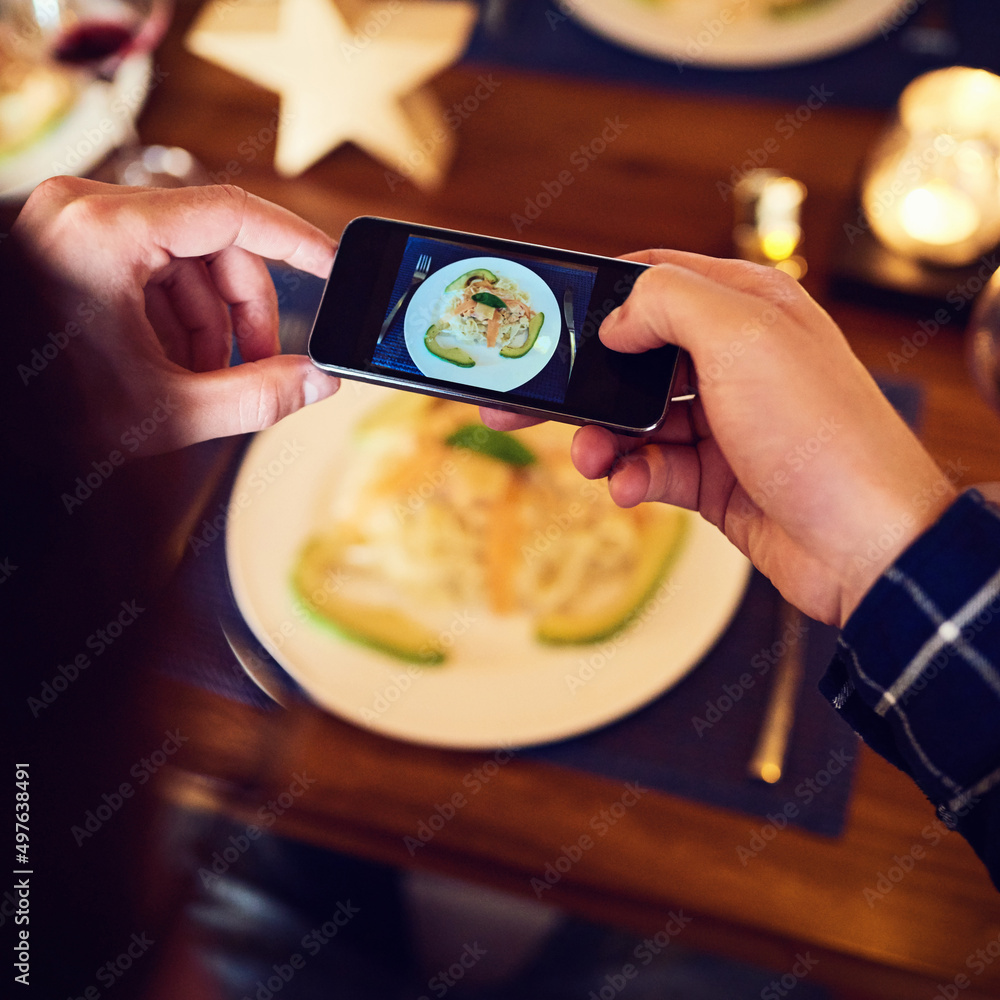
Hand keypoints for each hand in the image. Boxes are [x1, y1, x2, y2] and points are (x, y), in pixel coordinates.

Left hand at [11, 177, 339, 454]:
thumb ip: (258, 397)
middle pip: (215, 243)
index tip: (334, 268)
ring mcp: (77, 222)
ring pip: (188, 260)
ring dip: (211, 322)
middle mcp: (87, 209)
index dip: (296, 242)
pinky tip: (172, 363)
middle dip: (245, 312)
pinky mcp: (75, 241)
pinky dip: (176, 316)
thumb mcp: (168, 410)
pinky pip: (155, 267)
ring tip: (203, 378)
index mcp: (107, 232)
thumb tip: (318, 380)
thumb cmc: (46, 412)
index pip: (234, 213)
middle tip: (259, 365)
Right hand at [485, 250, 954, 625]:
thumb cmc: (820, 433)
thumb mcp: (742, 338)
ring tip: (587, 459)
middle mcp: (734, 360)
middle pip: (633, 358)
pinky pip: (652, 469)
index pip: (657, 279)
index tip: (549, 318)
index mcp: (747, 307)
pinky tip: (627, 488)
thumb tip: (617, 318)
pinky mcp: (715, 477)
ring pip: (634, 420)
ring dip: (601, 440)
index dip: (601, 296)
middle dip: (579, 382)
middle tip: (521, 401)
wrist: (866, 544)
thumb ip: (668, 304)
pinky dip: (631, 478)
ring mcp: (724, 422)